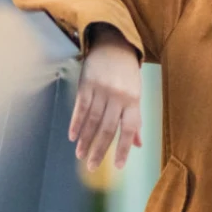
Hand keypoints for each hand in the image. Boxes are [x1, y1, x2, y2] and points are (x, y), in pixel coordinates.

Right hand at [71, 26, 142, 169]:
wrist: (114, 44)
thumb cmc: (127, 73)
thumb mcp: (136, 94)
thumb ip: (135, 119)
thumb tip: (138, 144)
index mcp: (133, 100)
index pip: (129, 129)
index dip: (124, 149)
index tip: (119, 166)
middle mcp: (118, 96)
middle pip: (107, 128)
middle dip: (99, 150)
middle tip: (92, 167)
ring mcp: (101, 89)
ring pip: (92, 120)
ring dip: (85, 140)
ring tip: (80, 155)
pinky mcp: (87, 83)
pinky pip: (81, 107)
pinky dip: (76, 123)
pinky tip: (73, 136)